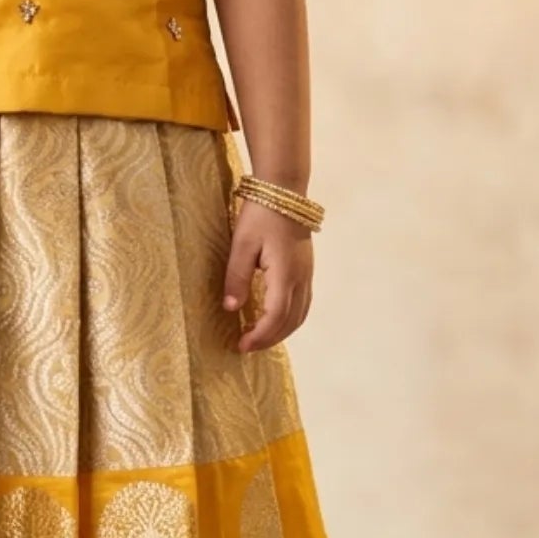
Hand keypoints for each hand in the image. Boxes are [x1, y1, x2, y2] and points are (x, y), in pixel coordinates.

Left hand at [221, 199, 313, 351]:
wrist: (284, 191)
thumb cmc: (260, 215)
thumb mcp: (241, 245)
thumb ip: (236, 277)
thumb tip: (231, 308)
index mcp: (285, 274)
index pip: (275, 316)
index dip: (260, 335)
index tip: (241, 345)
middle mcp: (301, 278)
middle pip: (291, 321)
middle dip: (270, 338)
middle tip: (246, 346)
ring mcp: (307, 274)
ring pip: (301, 314)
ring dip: (282, 331)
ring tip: (260, 337)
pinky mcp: (306, 269)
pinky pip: (303, 303)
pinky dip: (290, 318)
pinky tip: (274, 318)